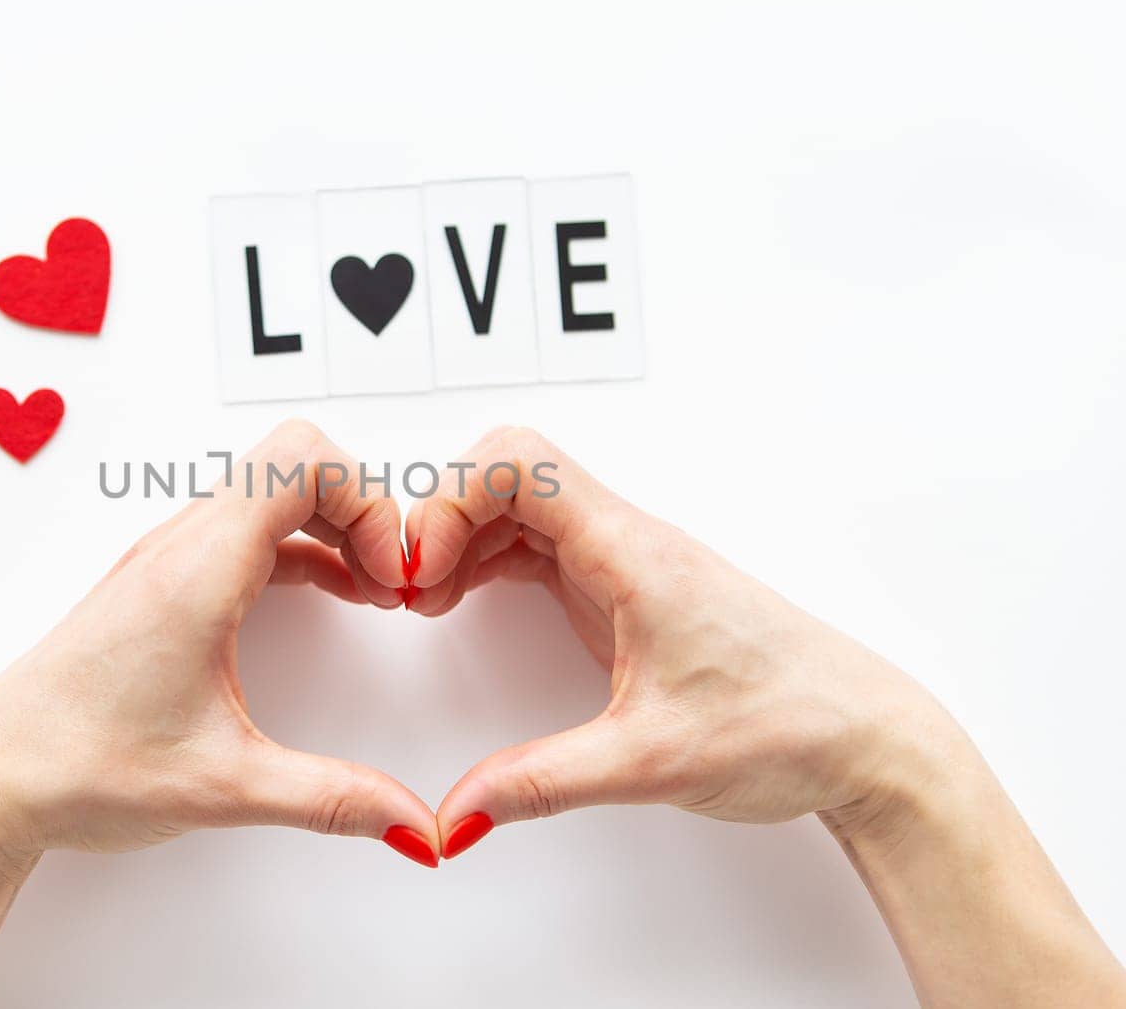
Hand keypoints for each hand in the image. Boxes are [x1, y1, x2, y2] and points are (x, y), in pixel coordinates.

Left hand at [0, 419, 438, 866]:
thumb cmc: (78, 766)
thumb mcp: (225, 787)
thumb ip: (333, 799)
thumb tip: (414, 823)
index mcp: (198, 568)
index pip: (303, 459)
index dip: (369, 500)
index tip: (392, 573)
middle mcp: (179, 545)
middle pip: (294, 463)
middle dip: (363, 509)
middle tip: (393, 581)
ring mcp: (165, 559)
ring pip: (269, 494)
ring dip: (332, 526)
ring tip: (374, 590)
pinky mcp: (159, 584)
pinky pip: (246, 531)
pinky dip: (301, 547)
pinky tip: (329, 596)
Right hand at [403, 425, 957, 853]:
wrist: (866, 739)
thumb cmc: (787, 726)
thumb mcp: (649, 763)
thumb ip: (542, 784)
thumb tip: (458, 813)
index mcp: (634, 554)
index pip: (521, 463)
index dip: (451, 500)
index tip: (423, 572)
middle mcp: (628, 541)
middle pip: (508, 471)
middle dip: (441, 516)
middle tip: (412, 589)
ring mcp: (625, 561)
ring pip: (519, 505)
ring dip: (461, 537)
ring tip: (427, 601)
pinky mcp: (624, 589)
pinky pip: (538, 544)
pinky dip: (487, 560)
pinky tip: (468, 601)